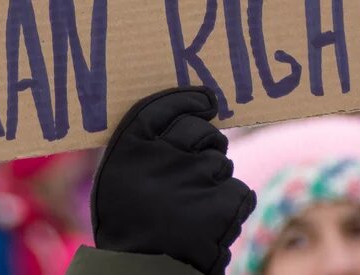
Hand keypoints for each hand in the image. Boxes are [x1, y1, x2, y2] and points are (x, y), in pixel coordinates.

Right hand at [90, 87, 255, 274]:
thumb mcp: (119, 175)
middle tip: (193, 172)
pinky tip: (210, 222)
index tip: (205, 102)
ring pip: (223, 165)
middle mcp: (162, 155)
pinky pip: (239, 192)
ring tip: (193, 207)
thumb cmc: (128, 222)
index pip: (166, 105)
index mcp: (130, 145)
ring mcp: (194, 179)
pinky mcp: (221, 205)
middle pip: (205, 134)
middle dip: (207, 147)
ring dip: (216, 182)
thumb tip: (194, 107)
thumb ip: (146, 143)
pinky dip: (231, 206)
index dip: (190, 101)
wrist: (140, 269)